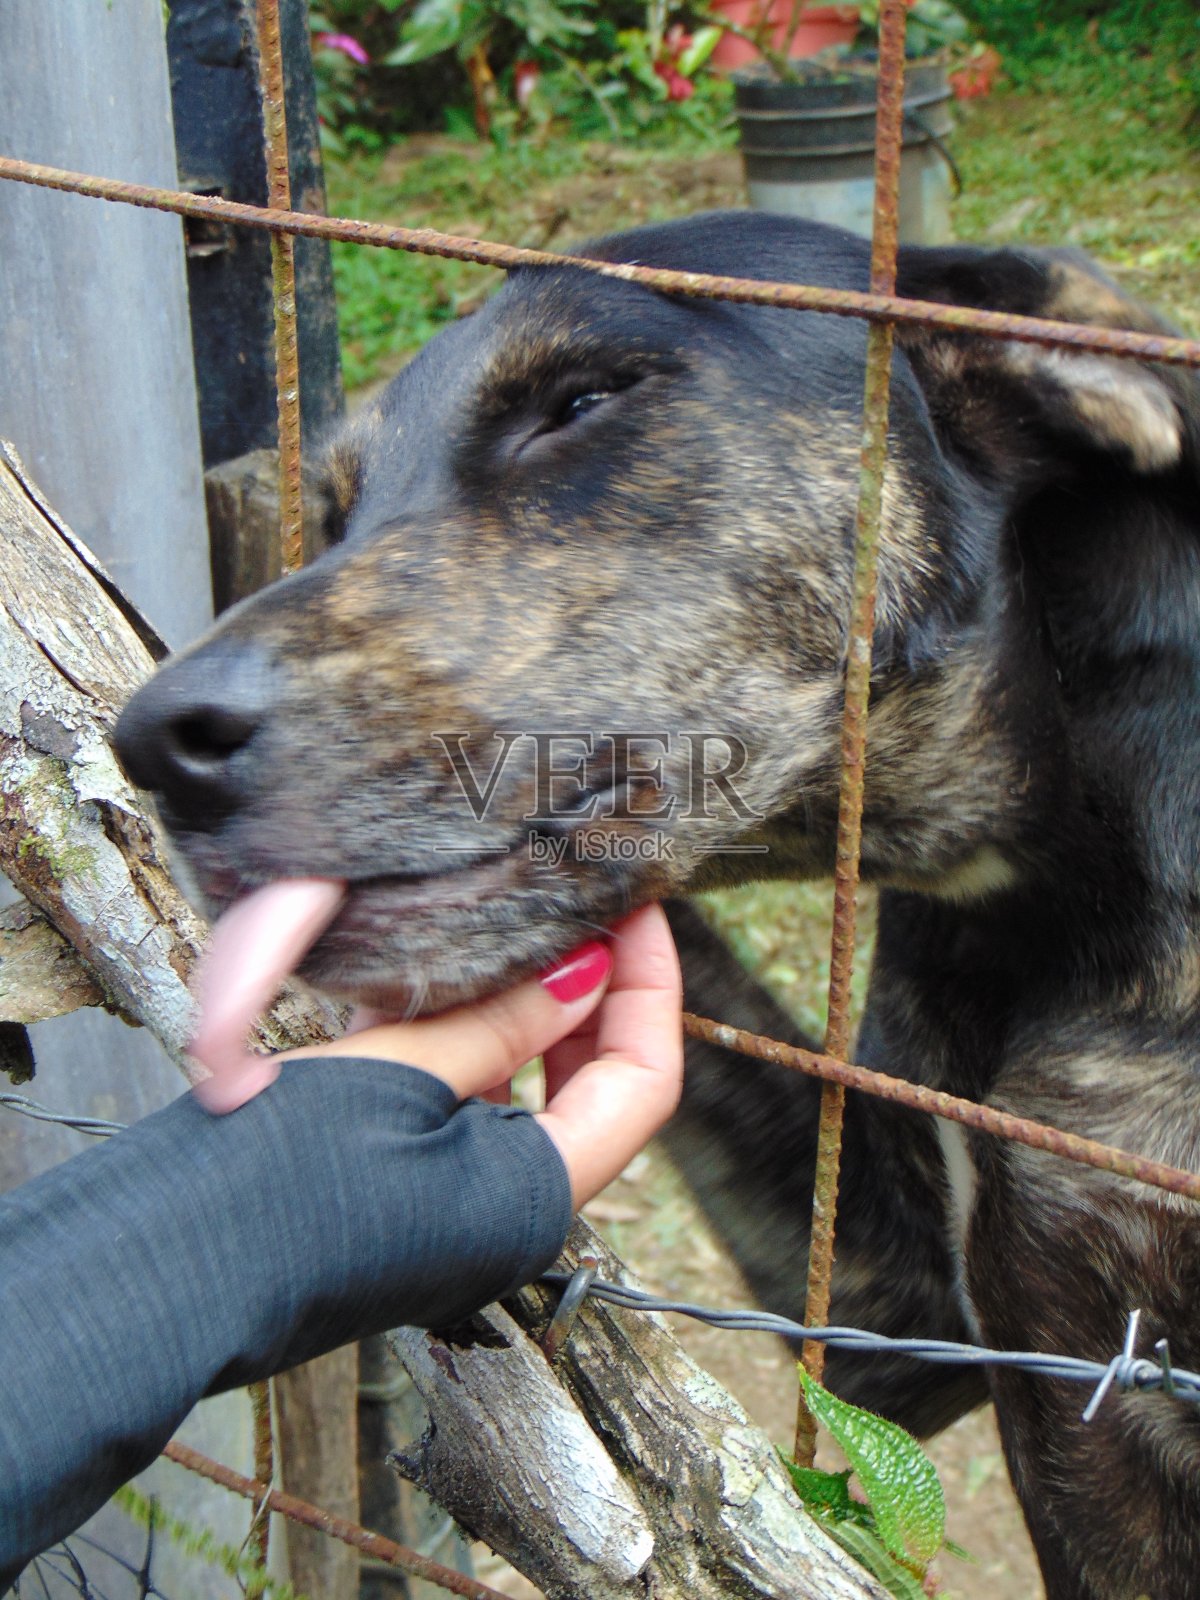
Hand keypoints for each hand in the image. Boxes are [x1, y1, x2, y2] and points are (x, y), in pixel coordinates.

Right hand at [198, 903, 682, 1209]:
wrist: (160, 1272)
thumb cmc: (276, 1180)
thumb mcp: (399, 1075)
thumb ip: (504, 1022)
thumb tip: (587, 971)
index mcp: (536, 1198)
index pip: (644, 1081)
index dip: (650, 986)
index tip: (631, 909)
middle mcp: (512, 1210)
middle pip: (597, 1085)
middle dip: (596, 995)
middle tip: (576, 909)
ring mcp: (460, 1206)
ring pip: (529, 1090)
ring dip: (528, 1012)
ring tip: (512, 928)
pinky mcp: (409, 1193)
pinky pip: (466, 1106)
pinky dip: (467, 1043)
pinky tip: (445, 980)